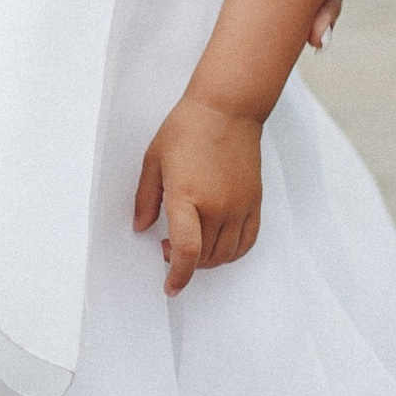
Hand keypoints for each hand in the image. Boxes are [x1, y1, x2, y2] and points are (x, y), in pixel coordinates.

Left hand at [133, 95, 263, 295]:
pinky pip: (247, 242)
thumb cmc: (187, 128)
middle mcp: (217, 206)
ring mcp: (239, 206)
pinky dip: (232, 253)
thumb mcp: (153, 161)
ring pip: (225, 255)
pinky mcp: (254, 202)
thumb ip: (146, 198)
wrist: (227, 109)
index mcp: (187, 196)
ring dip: (206, 261)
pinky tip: (218, 246)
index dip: (177, 276)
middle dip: (184, 263)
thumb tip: (141, 227)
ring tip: (191, 244)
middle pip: (204, 257)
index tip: (170, 286)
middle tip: (168, 248)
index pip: (186, 251)